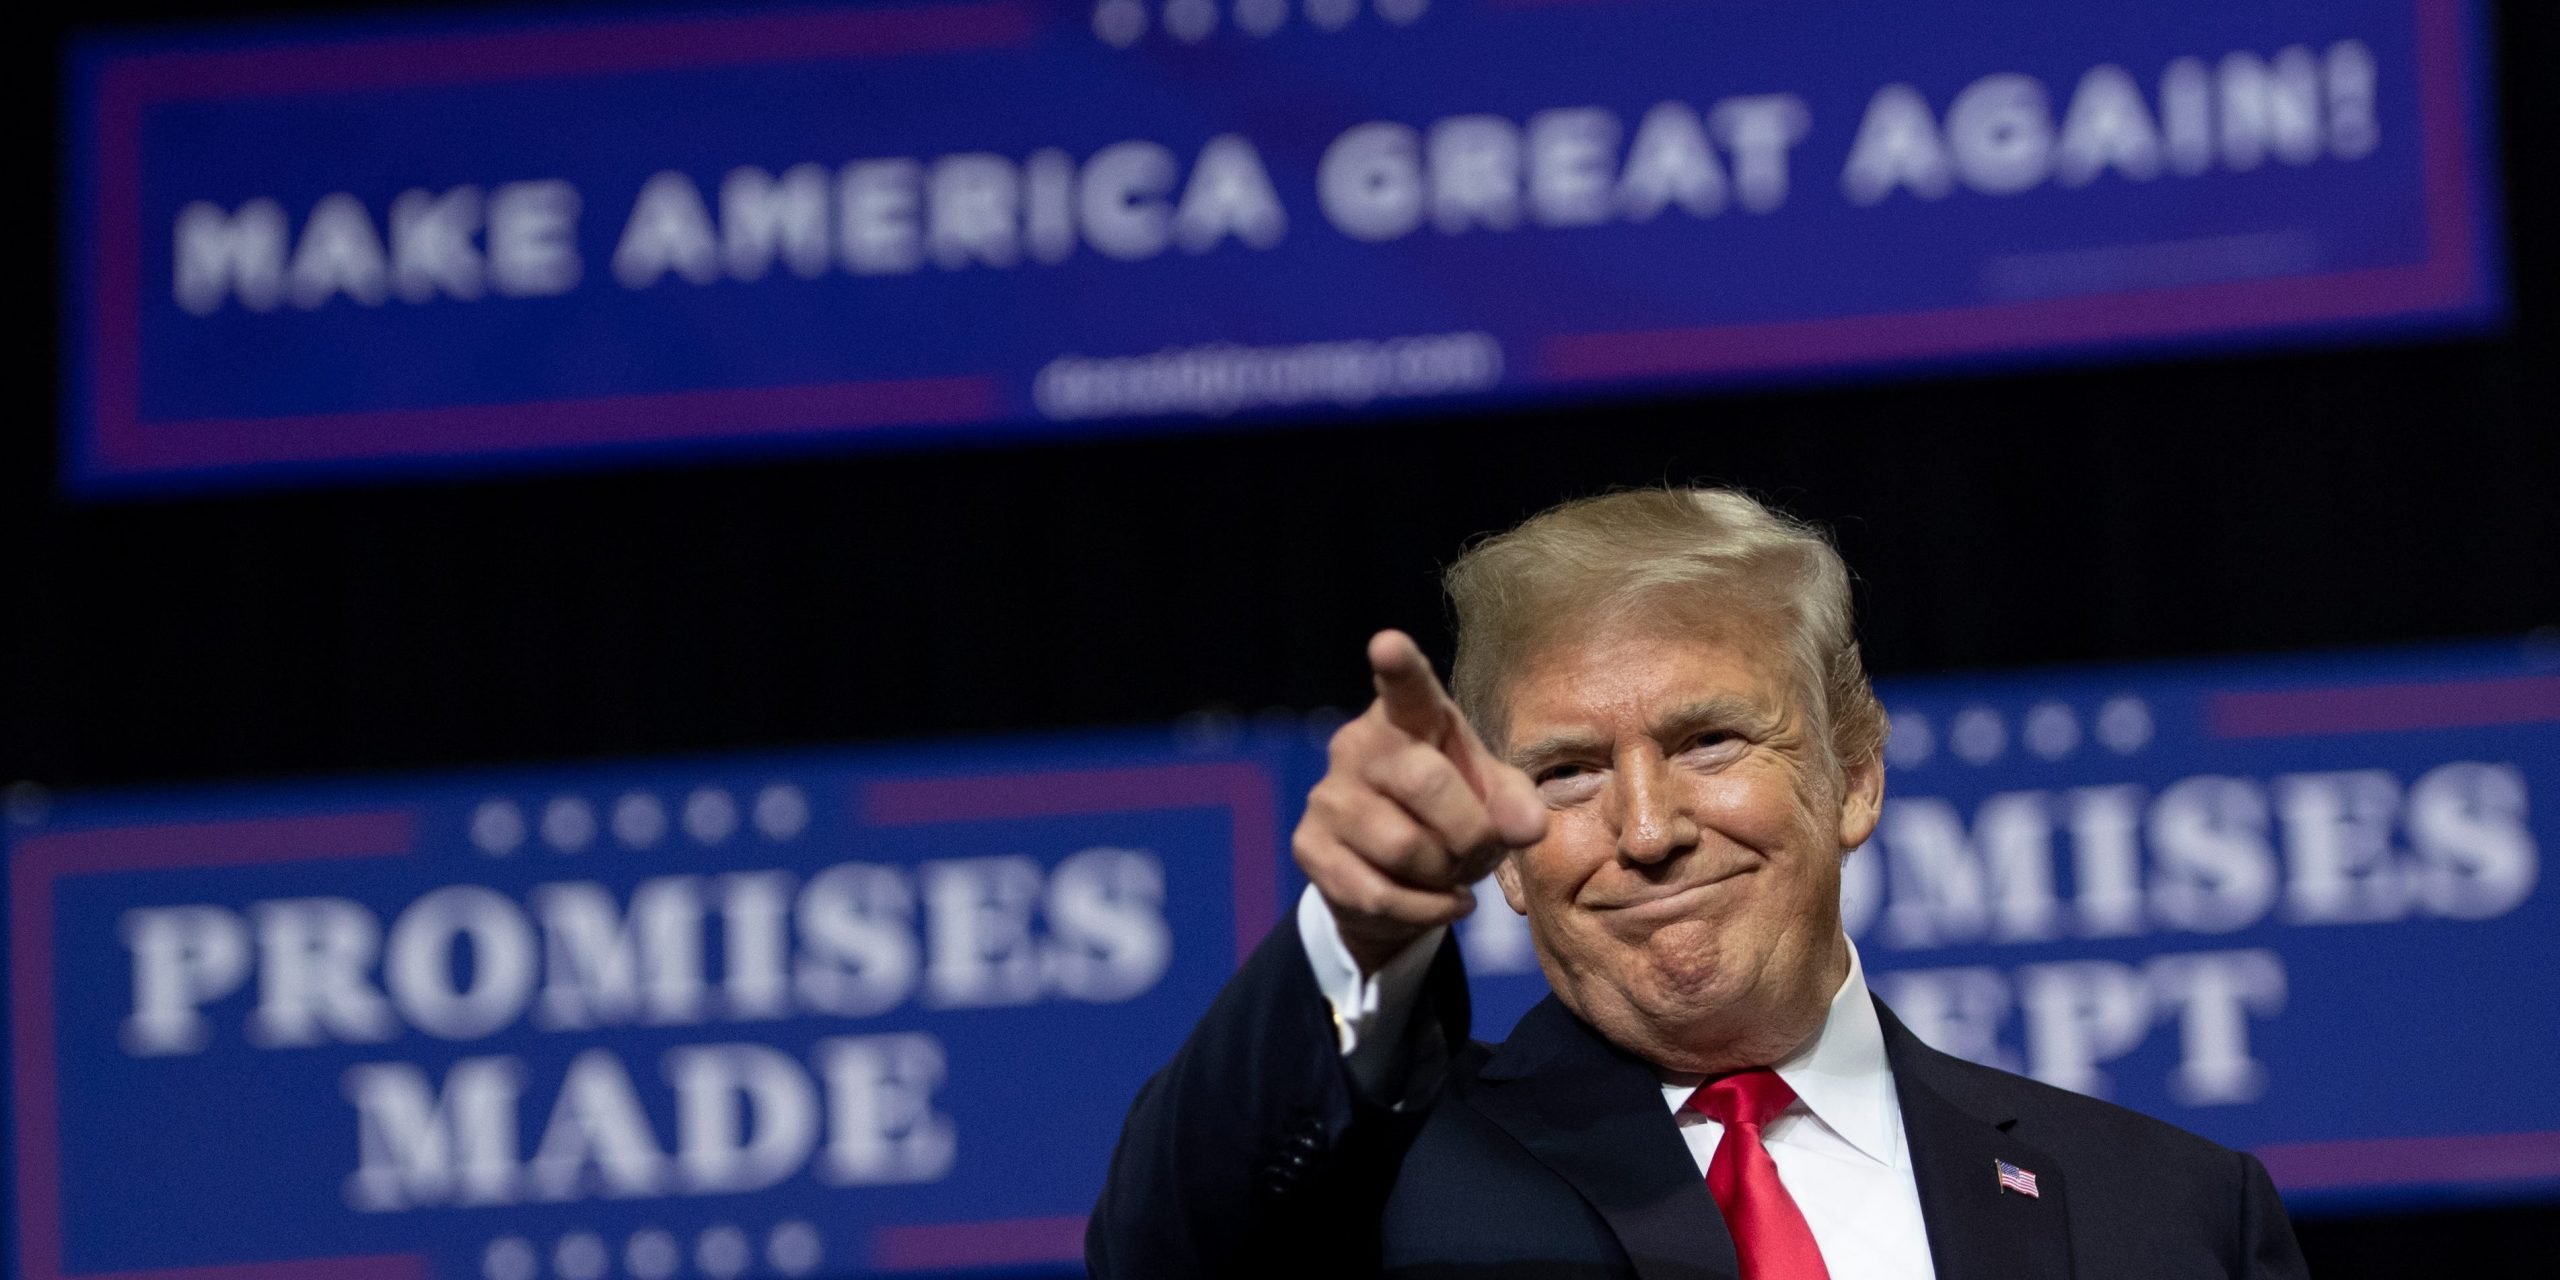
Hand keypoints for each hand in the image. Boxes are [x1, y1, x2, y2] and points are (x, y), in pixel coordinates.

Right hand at [1293, 630, 1549, 973]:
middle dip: (1469, 831)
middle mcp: (1358, 743)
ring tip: (1452, 872)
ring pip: (1403, 846)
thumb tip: (1528, 827)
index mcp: (1410, 718)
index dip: (1399, 667)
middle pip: (1424, 781)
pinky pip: (1377, 893)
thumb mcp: (1496, 803)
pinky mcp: (1309, 846)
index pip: (1406, 688)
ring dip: (1445, 874)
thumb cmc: (1456, 816)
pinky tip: (1441, 902)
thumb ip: (1517, 804)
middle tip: (1478, 849)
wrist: (1400, 878)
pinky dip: (1424, 911)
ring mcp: (1327, 794)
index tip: (1388, 644)